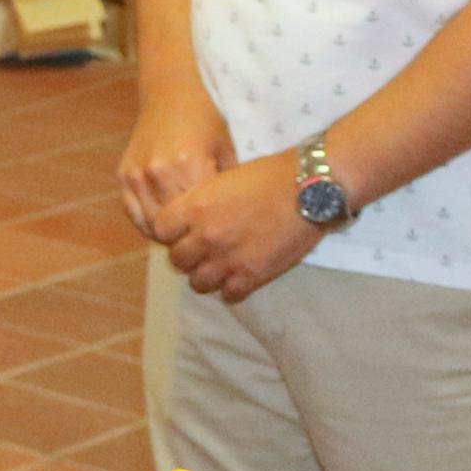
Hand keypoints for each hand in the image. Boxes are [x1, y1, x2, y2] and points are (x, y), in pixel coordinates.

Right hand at [117, 77, 234, 239]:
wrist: (173, 91)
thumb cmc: (210, 119)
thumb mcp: (230, 150)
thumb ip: (230, 189)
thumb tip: (240, 224)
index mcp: (188, 165)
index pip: (199, 220)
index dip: (212, 234)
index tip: (225, 240)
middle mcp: (157, 172)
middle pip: (175, 227)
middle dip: (191, 238)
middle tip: (208, 245)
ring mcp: (136, 174)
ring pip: (152, 226)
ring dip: (170, 235)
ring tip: (189, 237)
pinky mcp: (124, 175)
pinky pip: (135, 214)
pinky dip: (150, 225)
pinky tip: (168, 225)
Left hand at [153, 150, 322, 302]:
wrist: (310, 189)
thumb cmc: (271, 175)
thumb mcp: (224, 178)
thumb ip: (202, 202)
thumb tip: (191, 219)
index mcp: (194, 207)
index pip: (160, 230)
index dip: (171, 231)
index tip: (183, 230)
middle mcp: (205, 236)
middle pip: (177, 260)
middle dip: (188, 255)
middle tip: (204, 250)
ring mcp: (227, 259)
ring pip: (197, 283)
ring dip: (207, 276)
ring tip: (221, 266)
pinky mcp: (252, 276)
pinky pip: (228, 295)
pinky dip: (232, 289)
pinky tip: (241, 277)